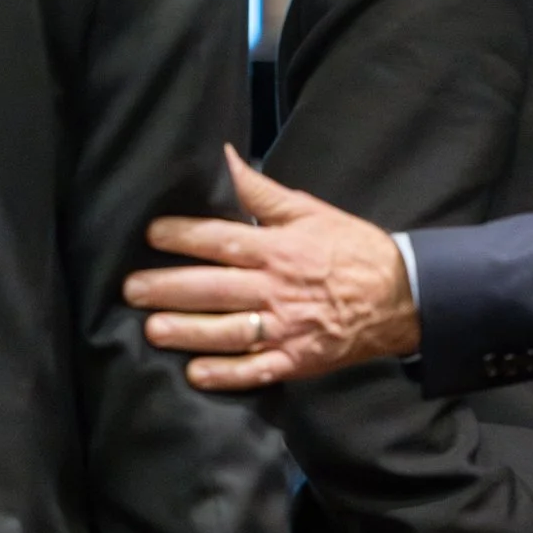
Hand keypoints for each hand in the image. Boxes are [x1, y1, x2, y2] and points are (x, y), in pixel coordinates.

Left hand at [123, 145, 418, 388]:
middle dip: (169, 288)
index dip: (184, 236)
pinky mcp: (297, 359)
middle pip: (214, 288)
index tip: (152, 234)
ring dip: (188, 331)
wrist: (401, 295)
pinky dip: (226, 374)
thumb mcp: (311, 210)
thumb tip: (226, 158)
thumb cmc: (352, 249)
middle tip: (131, 290)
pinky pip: (255, 370)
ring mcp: (286, 328)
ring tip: (152, 330)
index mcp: (280, 249)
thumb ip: (263, 191)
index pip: (222, 240)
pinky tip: (195, 373)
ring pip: (228, 331)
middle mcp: (277, 289)